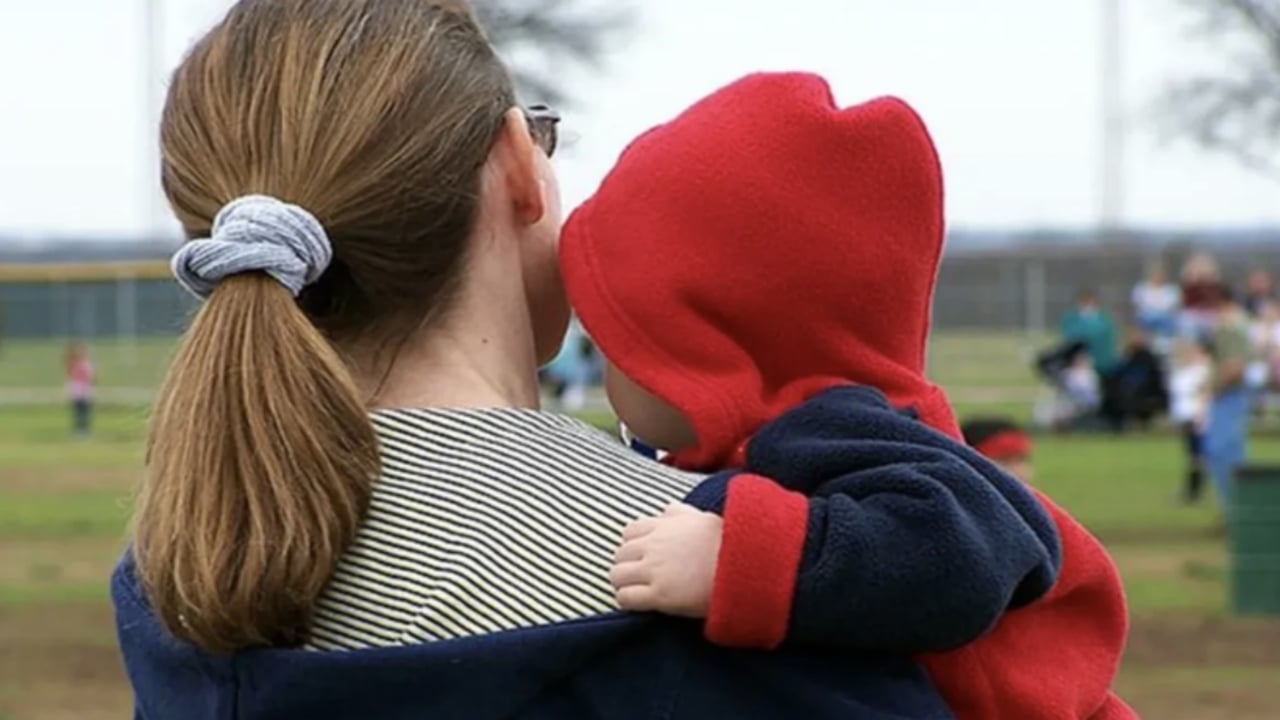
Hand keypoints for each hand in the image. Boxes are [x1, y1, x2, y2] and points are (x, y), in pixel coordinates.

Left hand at [610, 503, 722, 617]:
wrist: (745, 568)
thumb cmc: (730, 544)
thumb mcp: (704, 519)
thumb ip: (682, 513)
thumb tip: (669, 508)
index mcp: (664, 525)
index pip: (630, 532)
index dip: (635, 546)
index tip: (644, 556)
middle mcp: (654, 545)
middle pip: (620, 554)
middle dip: (628, 566)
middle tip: (640, 578)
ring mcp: (654, 570)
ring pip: (617, 576)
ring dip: (624, 584)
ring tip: (637, 592)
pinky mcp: (659, 595)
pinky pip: (626, 598)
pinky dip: (627, 601)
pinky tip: (640, 605)